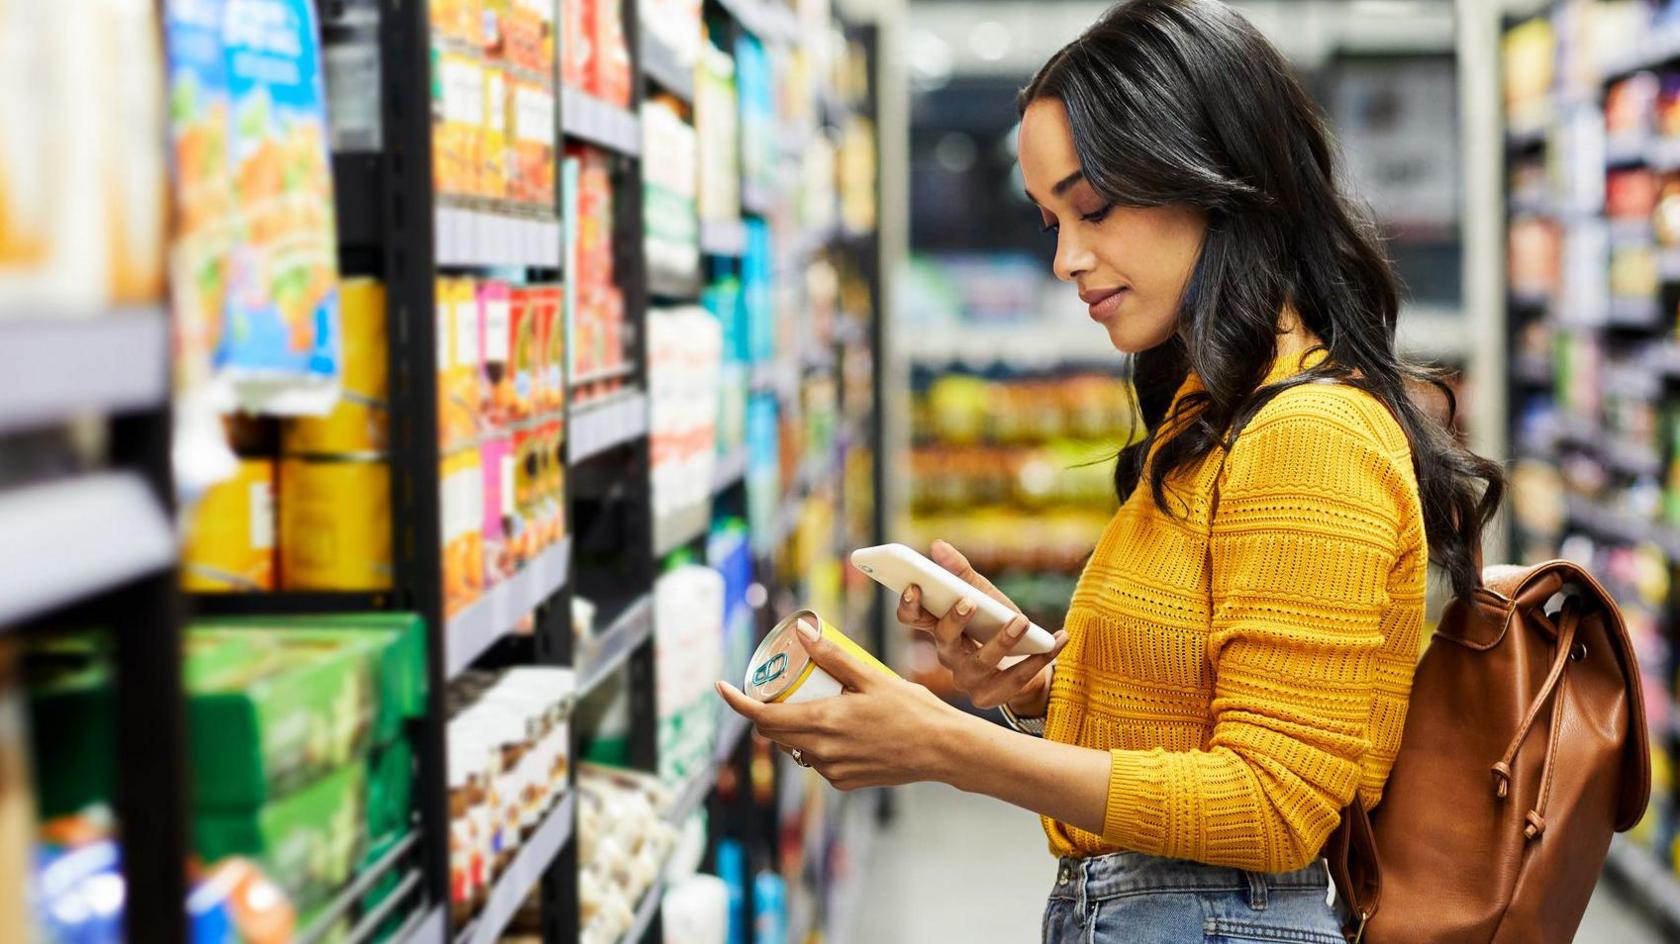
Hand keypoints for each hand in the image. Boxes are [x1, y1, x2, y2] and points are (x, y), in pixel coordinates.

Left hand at [716, 618, 963, 790]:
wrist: (942, 749)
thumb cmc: (912, 709)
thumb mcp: (871, 676)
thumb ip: (833, 656)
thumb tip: (802, 631)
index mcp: (823, 722)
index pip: (762, 717)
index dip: (736, 702)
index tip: (722, 687)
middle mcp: (821, 752)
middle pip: (774, 732)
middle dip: (767, 710)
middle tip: (780, 686)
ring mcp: (832, 771)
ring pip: (795, 747)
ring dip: (795, 726)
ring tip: (817, 702)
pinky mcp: (844, 781)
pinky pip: (817, 760)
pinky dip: (817, 744)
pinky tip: (840, 728)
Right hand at [895, 540, 1066, 711]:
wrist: (1027, 663)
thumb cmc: (997, 625)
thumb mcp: (984, 595)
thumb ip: (961, 573)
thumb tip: (938, 545)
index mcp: (940, 629)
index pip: (912, 619)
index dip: (909, 605)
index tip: (915, 586)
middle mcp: (948, 656)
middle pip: (944, 640)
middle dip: (954, 621)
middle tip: (969, 601)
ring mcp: (968, 680)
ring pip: (980, 662)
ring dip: (1002, 641)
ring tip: (1021, 620)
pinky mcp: (991, 697)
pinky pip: (1016, 678)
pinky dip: (1040, 658)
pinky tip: (1059, 638)